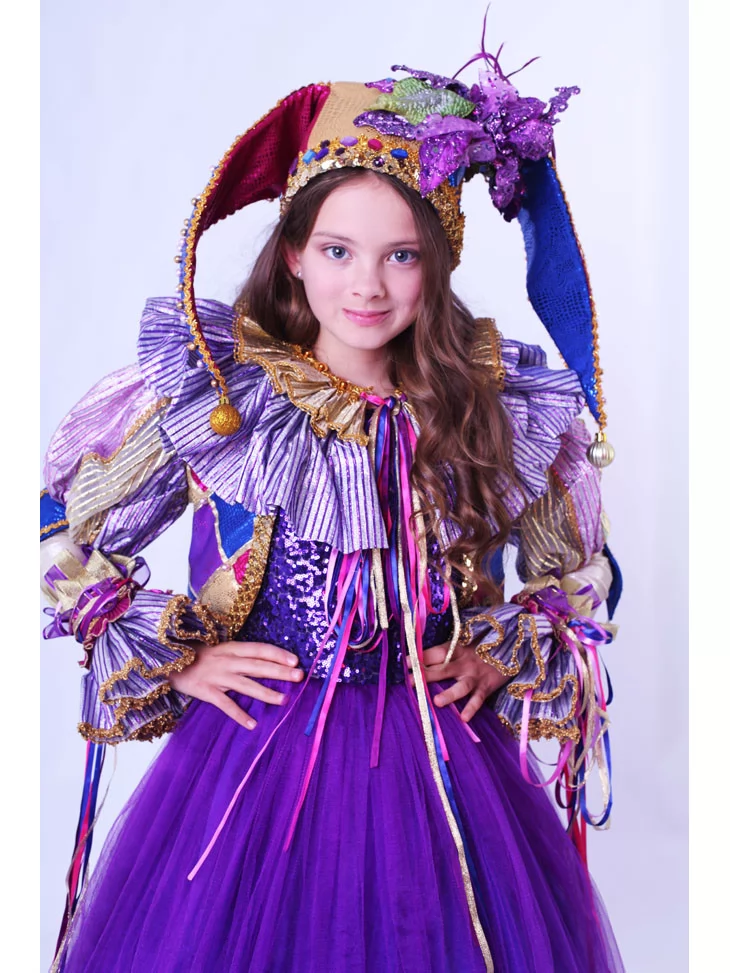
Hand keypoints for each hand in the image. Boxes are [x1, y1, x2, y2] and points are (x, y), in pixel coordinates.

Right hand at [168, 640, 304, 729]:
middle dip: (279, 671)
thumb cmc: (196, 656)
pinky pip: (225, 705)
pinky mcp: (206, 691)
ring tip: (284, 700)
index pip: (259, 649)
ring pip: (246, 685)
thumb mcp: (218, 650)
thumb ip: (239, 656)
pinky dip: (239, 715)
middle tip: (299, 676)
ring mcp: (216, 676)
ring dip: (266, 692)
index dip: (278, 654)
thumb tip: (264, 663)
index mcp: (231, 648)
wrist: (165, 661)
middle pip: (257, 666)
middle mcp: (226, 661)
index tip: (295, 660)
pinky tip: (252, 724)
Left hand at [406, 641, 511, 722]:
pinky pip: (478, 699)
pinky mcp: (486, 687)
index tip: (404, 663)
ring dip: (450, 694)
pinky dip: (472, 708)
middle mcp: (465, 662)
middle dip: (426, 675)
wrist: (509, 648)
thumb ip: (444, 653)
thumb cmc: (478, 649)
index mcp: (456, 649)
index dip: (420, 657)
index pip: (435, 653)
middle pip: (444, 668)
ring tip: (437, 702)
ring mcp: (476, 676)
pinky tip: (464, 718)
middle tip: (411, 682)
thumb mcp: (462, 646)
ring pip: (462, 686)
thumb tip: (417, 660)